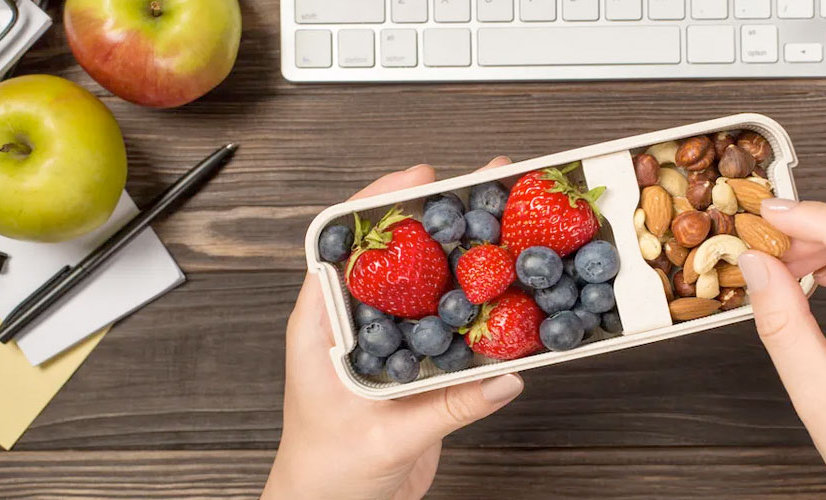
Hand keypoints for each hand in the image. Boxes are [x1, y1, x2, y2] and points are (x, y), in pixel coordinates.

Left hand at [262, 158, 523, 499]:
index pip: (342, 245)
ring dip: (458, 252)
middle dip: (434, 215)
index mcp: (322, 326)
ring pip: (421, 280)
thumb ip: (446, 409)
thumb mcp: (388, 439)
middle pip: (392, 252)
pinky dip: (472, 301)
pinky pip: (444, 320)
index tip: (419, 178)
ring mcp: (383, 341)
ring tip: (499, 222)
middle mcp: (352, 324)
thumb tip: (504, 377)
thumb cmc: (327, 474)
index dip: (379, 204)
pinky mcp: (409, 363)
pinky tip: (502, 290)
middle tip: (479, 184)